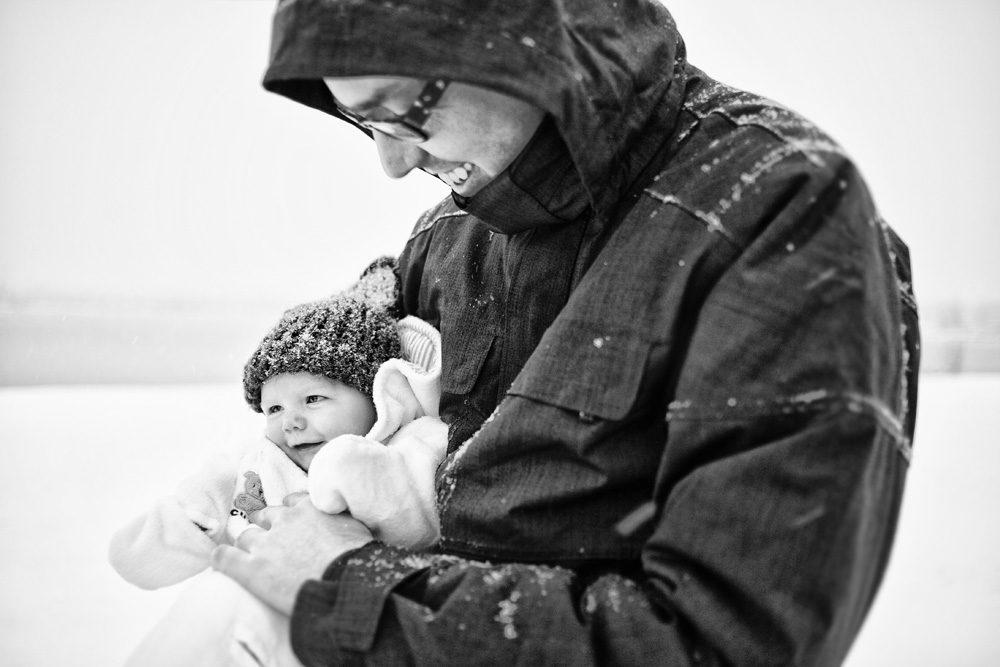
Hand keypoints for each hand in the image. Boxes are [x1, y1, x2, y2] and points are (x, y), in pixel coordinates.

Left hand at [211, 492, 373, 614]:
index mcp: (309, 508)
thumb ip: (341, 521)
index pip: (290, 503)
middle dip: (266, 527)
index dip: (290, 515)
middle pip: (265, 517)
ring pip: (245, 536)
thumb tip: (343, 526)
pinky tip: (223, 563)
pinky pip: (223, 557)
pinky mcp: (250, 569)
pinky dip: (222, 559)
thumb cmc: (358, 560)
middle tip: (272, 544)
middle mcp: (284, 520)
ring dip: (249, 545)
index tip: (293, 526)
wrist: (345, 586)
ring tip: (252, 558)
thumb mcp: (356, 528)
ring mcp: (264, 544)